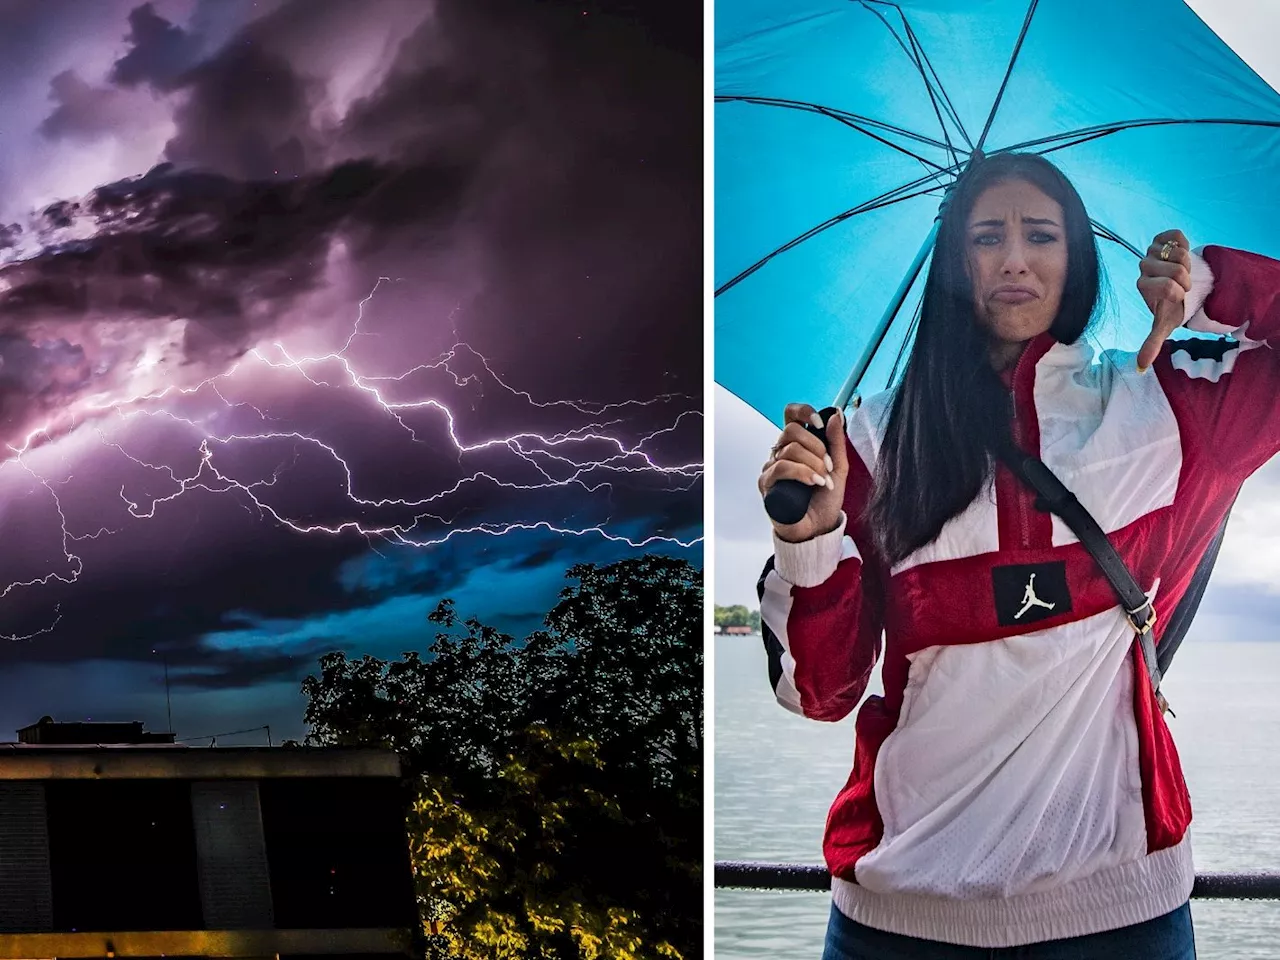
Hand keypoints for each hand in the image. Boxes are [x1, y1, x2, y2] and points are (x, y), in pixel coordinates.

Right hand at [758, 403, 847, 542]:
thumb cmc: (825, 500)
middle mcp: (782, 453)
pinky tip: (813, 483)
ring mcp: (772, 467)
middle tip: (828, 465)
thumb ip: (837, 441)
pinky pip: (781, 467)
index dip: (803, 412)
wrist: (819, 527)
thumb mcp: (839, 467)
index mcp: (798, 445)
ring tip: (823, 481)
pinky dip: (802, 473)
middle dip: (816, 447)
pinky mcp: (766, 483)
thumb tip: (836, 415)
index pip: (791, 415)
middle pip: (791, 430)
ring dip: (814, 464)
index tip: (819, 423)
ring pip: (790, 449)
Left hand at [1136, 229, 1192, 371]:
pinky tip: (1179, 253)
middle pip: (1175, 269)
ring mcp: (1151, 251)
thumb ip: (1152, 343)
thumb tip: (1140, 367)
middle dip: (1186, 278)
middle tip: (1182, 283)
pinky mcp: (1161, 237)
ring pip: (1177, 252)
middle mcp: (1143, 267)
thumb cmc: (1172, 305)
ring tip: (1182, 269)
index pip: (1167, 286)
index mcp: (1143, 286)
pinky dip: (1183, 243)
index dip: (1180, 291)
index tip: (1179, 295)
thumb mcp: (1164, 323)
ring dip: (1187, 262)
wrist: (1180, 284)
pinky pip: (1176, 234)